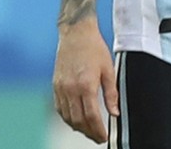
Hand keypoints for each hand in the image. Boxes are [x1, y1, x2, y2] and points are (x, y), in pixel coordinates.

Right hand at [52, 19, 118, 142]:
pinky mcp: (56, 84)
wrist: (76, 32)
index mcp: (86, 85)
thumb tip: (115, 113)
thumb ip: (111, 94)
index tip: (104, 137)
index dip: (98, 131)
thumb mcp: (108, 70)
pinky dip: (67, 118)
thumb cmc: (94, 48)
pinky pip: (59, 108)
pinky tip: (76, 120)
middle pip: (78, 120)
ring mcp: (61, 87)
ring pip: (67, 117)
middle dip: (89, 133)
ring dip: (78, 127)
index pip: (92, 116)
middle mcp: (71, 88)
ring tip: (89, 131)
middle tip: (98, 137)